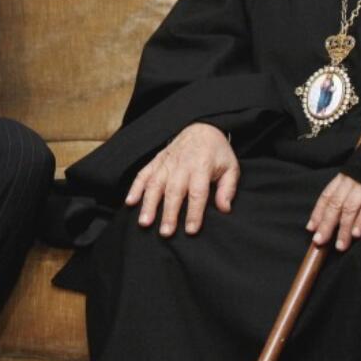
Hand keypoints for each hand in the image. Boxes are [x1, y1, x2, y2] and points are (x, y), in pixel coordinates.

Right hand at [125, 122, 238, 236]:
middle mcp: (182, 164)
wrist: (201, 127)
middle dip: (169, 213)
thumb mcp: (231, 167)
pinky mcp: (156, 160)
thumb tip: (224, 208)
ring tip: (144, 222)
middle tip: (166, 233)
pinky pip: (143, 174)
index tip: (191, 230)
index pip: (197, 192)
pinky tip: (130, 202)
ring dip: (149, 204)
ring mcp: (166, 162)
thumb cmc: (217, 152)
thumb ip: (228, 188)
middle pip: (174, 191)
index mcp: (202, 166)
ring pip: (155, 184)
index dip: (194, 212)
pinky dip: (135, 187)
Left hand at [307, 173, 360, 251]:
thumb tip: (343, 211)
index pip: (327, 195)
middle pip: (335, 204)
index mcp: (347, 174)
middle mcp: (353, 178)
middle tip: (319, 241)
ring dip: (343, 229)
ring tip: (340, 245)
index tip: (310, 228)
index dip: (318, 212)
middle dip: (326, 224)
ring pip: (349, 207)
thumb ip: (353, 185)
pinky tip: (357, 234)